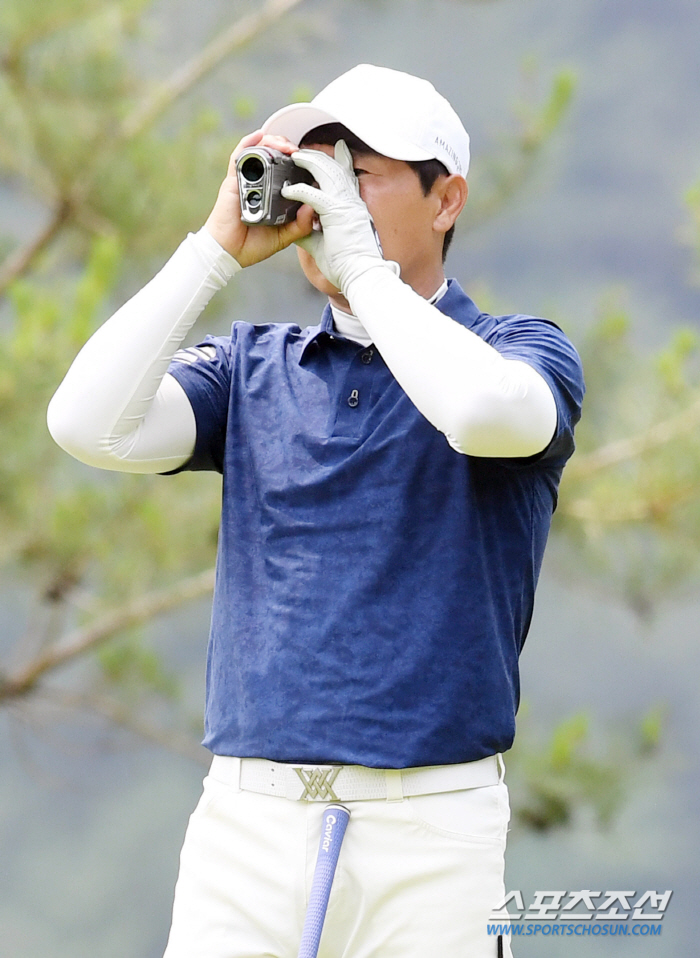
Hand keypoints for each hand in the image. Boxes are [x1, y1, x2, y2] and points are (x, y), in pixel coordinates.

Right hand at [204, 131, 314, 267]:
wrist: (228, 252)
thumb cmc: (252, 245)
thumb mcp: (283, 237)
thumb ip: (299, 225)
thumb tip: (312, 208)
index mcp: (271, 194)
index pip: (285, 171)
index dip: (297, 162)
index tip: (310, 161)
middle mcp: (258, 184)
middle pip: (273, 156)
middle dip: (287, 148)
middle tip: (298, 152)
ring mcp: (245, 181)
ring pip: (259, 152)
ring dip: (273, 143)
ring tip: (285, 145)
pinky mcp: (233, 181)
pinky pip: (239, 156)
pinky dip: (248, 143)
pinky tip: (259, 135)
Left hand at [281, 140, 398, 295]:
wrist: (361, 275)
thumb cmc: (347, 265)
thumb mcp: (325, 244)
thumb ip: (310, 232)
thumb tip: (297, 228)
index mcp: (353, 207)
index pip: (348, 177)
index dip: (342, 161)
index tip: (338, 150)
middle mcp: (352, 202)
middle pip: (335, 168)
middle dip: (318, 157)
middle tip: (301, 151)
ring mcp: (346, 205)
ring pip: (327, 173)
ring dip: (309, 163)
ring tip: (293, 159)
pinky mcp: (337, 214)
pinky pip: (314, 196)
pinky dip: (299, 191)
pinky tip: (288, 190)